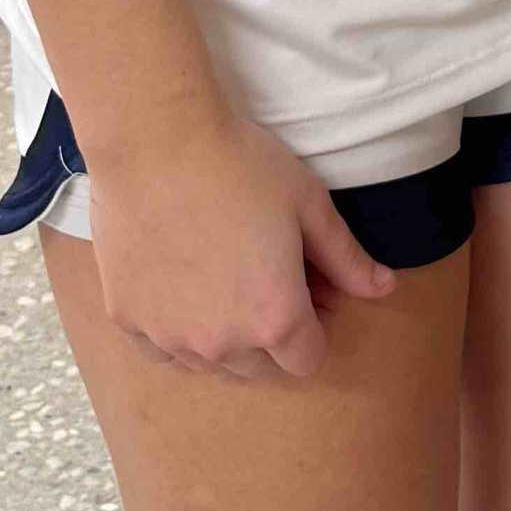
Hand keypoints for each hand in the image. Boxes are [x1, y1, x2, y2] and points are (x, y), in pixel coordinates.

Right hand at [84, 107, 395, 381]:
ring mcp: (168, 337)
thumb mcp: (309, 205)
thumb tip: (384, 289)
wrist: (157, 144)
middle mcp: (220, 345)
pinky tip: (183, 279)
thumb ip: (347, 258)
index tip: (311, 288)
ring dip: (225, 333)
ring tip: (227, 272)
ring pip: (209, 361)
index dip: (317, 325)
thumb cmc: (242, 167)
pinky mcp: (126, 321)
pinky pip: (162, 346)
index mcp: (273, 320)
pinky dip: (177, 326)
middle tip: (271, 274)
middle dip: (274, 333)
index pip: (307, 360)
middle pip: (260, 367)